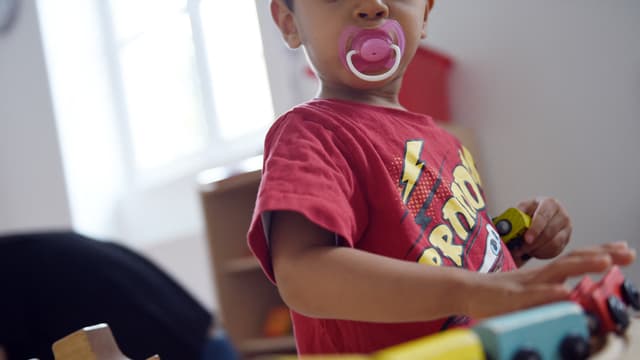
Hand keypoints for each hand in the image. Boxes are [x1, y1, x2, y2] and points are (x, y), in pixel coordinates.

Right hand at [466, 242, 635, 318]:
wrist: (465, 291)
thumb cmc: (497, 294)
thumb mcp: (529, 290)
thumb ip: (548, 289)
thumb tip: (572, 293)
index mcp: (544, 274)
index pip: (577, 259)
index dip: (601, 252)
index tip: (625, 248)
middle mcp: (539, 275)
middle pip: (573, 260)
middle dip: (603, 254)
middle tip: (628, 251)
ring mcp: (526, 285)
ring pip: (557, 271)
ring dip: (583, 265)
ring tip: (606, 262)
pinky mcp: (511, 298)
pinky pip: (533, 295)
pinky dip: (550, 293)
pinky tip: (565, 292)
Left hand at [513, 197, 571, 262]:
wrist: (539, 217)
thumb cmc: (528, 213)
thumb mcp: (521, 210)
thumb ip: (514, 217)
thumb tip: (504, 227)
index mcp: (549, 203)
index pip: (543, 216)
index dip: (535, 229)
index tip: (526, 239)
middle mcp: (561, 214)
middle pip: (549, 232)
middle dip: (533, 243)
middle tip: (519, 250)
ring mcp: (566, 228)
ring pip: (553, 244)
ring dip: (537, 250)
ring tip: (525, 250)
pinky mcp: (567, 239)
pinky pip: (555, 251)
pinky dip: (542, 254)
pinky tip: (533, 251)